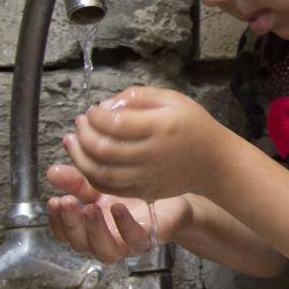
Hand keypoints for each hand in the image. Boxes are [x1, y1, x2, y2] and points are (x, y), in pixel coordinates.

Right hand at [46, 163, 190, 262]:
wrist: (173, 200)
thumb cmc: (133, 197)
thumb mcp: (101, 186)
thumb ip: (77, 181)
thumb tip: (52, 170)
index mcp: (92, 229)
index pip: (66, 234)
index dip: (57, 222)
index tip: (52, 201)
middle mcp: (107, 241)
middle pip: (81, 244)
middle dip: (71, 224)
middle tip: (67, 202)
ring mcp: (128, 244)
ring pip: (105, 251)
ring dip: (94, 230)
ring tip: (89, 208)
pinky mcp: (150, 238)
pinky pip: (134, 238)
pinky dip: (124, 225)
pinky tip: (117, 207)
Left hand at [61, 87, 226, 202]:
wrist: (214, 162)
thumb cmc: (192, 125)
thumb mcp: (171, 99)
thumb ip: (137, 96)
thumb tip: (105, 106)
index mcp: (159, 127)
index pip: (114, 123)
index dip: (95, 116)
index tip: (92, 110)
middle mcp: (152, 154)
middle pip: (103, 149)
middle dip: (83, 134)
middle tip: (79, 123)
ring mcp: (147, 177)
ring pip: (101, 172)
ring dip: (79, 157)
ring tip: (73, 142)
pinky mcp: (145, 191)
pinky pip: (110, 188)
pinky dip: (92, 175)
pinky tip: (86, 162)